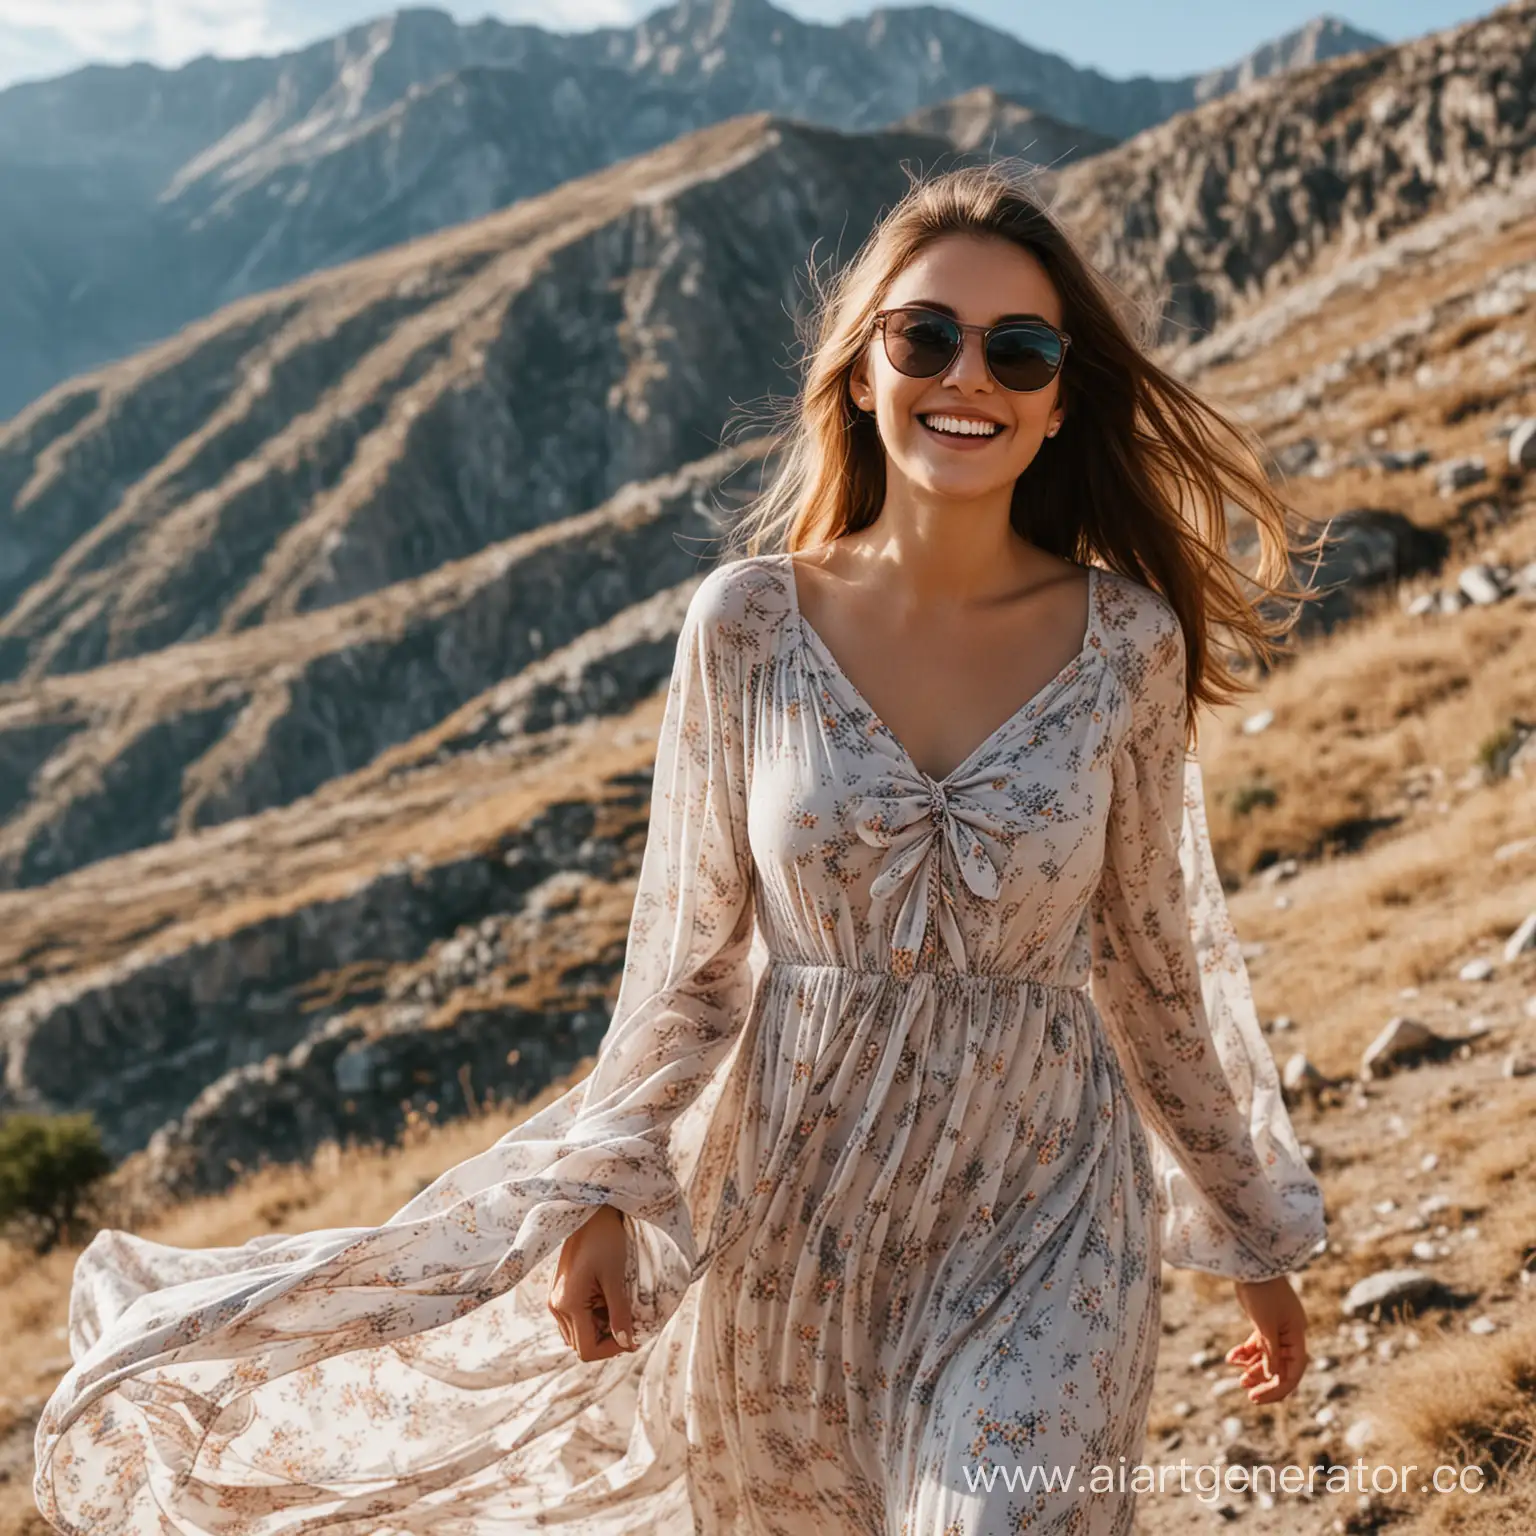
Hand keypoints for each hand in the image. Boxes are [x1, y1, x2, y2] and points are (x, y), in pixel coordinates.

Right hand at [548, 1205, 637, 1360]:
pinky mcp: (558, 1291)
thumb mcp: (616, 1277)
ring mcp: (554, 1299)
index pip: (587, 1349)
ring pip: (576, 1333)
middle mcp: (556, 1306)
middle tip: (630, 1323)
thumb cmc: (605, 1239)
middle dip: (607, 1340)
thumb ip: (619, 1313)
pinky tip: (607, 1300)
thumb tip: (627, 1343)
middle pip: (581, 1345)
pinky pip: (573, 1319)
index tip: (633, 1336)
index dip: (612, 1350)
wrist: (588, 1211)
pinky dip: (591, 1318)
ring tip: (619, 1309)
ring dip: (599, 1330)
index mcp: (568, 1304)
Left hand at [1227, 1275, 1308, 1402]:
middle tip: (1247, 1393)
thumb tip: (1273, 1375)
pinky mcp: (1264, 1321)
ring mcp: (1277, 1328)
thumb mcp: (1264, 1323)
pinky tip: (1231, 1358)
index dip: (1278, 1387)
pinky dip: (1246, 1352)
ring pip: (1268, 1356)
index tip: (1258, 1397)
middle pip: (1281, 1366)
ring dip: (1254, 1368)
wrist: (1251, 1264)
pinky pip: (1257, 1344)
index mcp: (1297, 1335)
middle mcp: (1290, 1334)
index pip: (1293, 1370)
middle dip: (1265, 1381)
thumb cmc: (1261, 1290)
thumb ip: (1269, 1350)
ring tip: (1238, 1378)